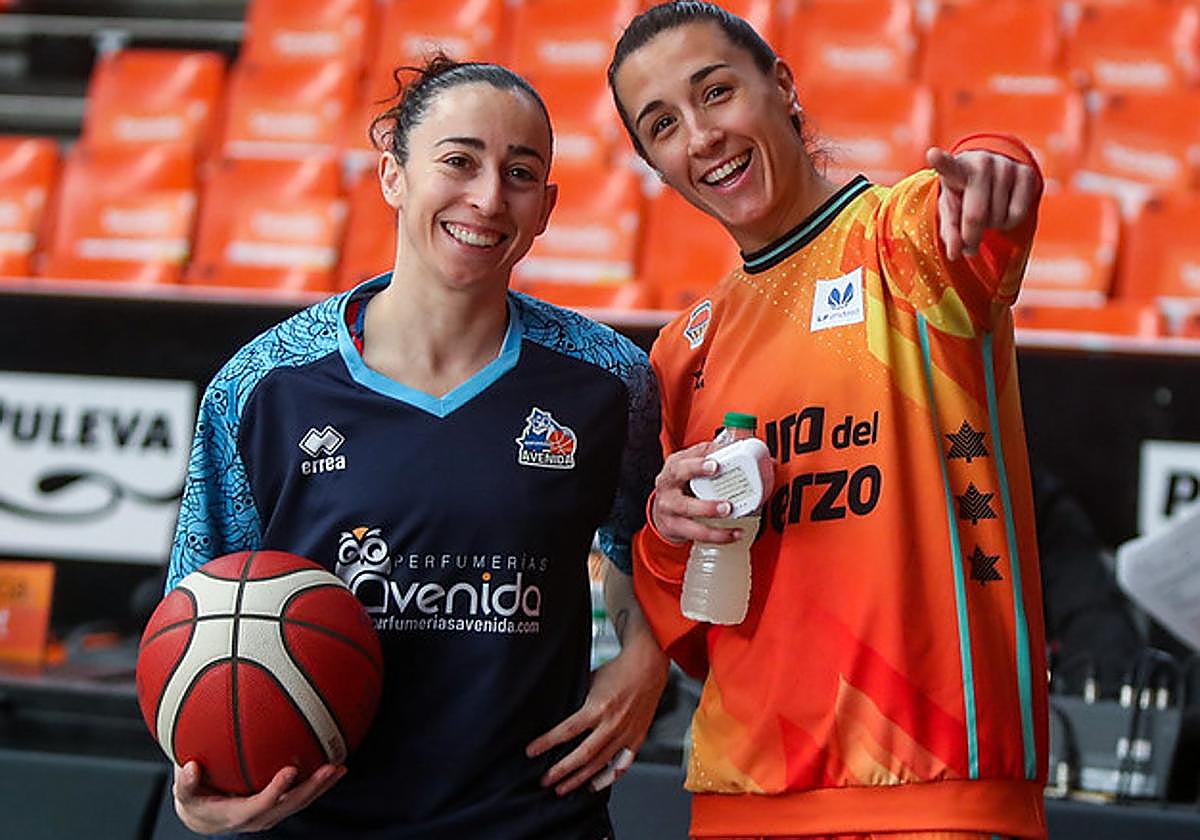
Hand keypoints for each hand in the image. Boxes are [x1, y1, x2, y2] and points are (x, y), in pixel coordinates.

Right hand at [172, 760, 345, 833]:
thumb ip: (185, 784)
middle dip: (312, 788)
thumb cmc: (196, 800)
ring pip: (300, 802)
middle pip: (290, 805)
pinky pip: (301, 796)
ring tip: (340, 768)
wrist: (205, 818)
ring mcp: (272, 813)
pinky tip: (334, 766)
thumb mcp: (185, 795)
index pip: (261, 805)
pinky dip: (317, 784)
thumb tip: (188, 767)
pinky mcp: (279, 806)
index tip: (289, 771)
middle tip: (330, 768)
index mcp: (237, 815)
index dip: (276, 790)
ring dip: (321, 787)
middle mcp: (259, 817)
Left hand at [526, 632, 668, 795]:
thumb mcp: (590, 680)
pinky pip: (621, 766)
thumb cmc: (618, 671)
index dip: (547, 743)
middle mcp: (613, 723)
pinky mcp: (637, 739)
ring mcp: (626, 734)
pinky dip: (607, 778)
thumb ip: (577, 700)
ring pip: (600, 765)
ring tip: (563, 788)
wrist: (648, 667)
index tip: (532, 752)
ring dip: (579, 779)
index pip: (567, 731)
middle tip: (544, 780)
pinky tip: (593, 785)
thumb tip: (556, 713)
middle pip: (582, 755)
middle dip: (560, 770)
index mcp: (598, 707)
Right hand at [650, 441, 743, 545]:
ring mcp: (669, 508)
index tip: (715, 465)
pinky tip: (734, 534)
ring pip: (687, 512)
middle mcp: (667, 487)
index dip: (698, 465)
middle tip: (725, 502)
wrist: (663, 510)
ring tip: (730, 513)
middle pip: (681, 492)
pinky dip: (718, 535)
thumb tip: (736, 445)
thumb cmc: (681, 483)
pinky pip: (697, 534)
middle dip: (704, 498)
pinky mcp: (675, 527)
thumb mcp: (689, 463)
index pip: (682, 464)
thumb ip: (708, 454)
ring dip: (710, 514)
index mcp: (673, 468)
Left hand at [927, 147, 1040, 260]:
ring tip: (986, 214)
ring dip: (991, 226)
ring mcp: (1006, 166)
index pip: (947, 166)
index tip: (932, 154)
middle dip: (971, 236)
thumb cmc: (964, 195)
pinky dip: (1008, 223)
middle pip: (976, 215)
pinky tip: (1002, 211)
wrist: (991, 175)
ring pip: (998, 217)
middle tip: (969, 243)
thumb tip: (955, 254)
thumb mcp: (951, 211)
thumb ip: (950, 232)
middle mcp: (981, 162)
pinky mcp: (1027, 174)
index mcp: (956, 169)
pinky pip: (1018, 214)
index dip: (940, 162)